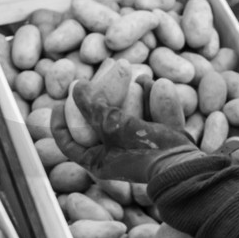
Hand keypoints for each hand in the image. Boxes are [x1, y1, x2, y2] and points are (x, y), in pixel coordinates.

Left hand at [49, 80, 197, 184]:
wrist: (181, 164)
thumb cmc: (142, 150)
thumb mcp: (111, 125)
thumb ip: (92, 106)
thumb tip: (76, 88)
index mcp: (97, 160)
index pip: (67, 142)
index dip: (58, 122)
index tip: (57, 102)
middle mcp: (113, 154)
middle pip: (95, 123)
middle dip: (97, 98)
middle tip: (93, 77)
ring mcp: (135, 146)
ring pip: (122, 115)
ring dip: (125, 94)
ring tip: (128, 73)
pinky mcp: (156, 137)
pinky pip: (147, 115)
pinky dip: (149, 99)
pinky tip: (151, 82)